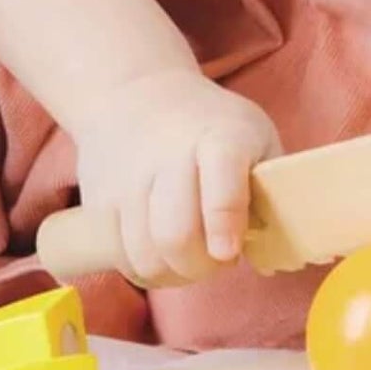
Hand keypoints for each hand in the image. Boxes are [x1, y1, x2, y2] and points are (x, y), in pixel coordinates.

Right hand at [70, 71, 279, 287]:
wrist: (136, 94)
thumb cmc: (212, 125)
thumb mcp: (255, 137)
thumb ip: (273, 190)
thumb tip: (271, 256)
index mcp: (220, 138)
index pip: (219, 184)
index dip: (224, 223)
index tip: (229, 252)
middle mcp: (168, 156)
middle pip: (175, 234)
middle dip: (202, 266)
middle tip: (218, 260)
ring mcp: (127, 180)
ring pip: (144, 255)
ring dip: (174, 275)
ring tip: (191, 261)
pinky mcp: (98, 201)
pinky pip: (118, 256)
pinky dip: (144, 271)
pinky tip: (162, 259)